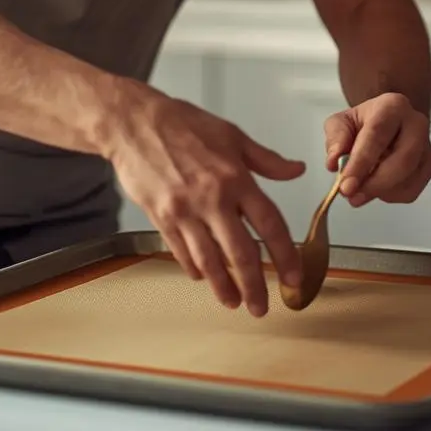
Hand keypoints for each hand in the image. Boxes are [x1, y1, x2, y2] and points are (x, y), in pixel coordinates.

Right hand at [106, 92, 304, 316]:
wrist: (133, 124)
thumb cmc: (182, 123)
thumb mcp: (232, 135)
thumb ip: (266, 159)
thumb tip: (296, 170)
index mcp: (235, 178)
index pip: (269, 224)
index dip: (285, 255)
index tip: (293, 276)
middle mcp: (212, 199)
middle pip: (240, 253)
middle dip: (254, 286)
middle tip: (262, 306)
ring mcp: (184, 211)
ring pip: (210, 260)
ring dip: (224, 287)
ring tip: (235, 302)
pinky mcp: (161, 218)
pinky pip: (181, 252)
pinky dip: (195, 268)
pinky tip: (203, 277)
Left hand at [323, 92, 430, 205]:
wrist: (386, 123)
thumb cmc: (364, 122)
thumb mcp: (341, 122)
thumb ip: (336, 139)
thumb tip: (334, 163)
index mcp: (392, 106)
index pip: (377, 136)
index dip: (361, 163)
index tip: (345, 185)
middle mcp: (416, 124)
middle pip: (403, 160)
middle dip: (375, 184)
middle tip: (351, 196)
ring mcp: (426, 146)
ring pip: (408, 179)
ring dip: (380, 192)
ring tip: (358, 192)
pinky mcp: (429, 166)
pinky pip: (411, 190)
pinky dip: (390, 196)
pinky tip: (376, 187)